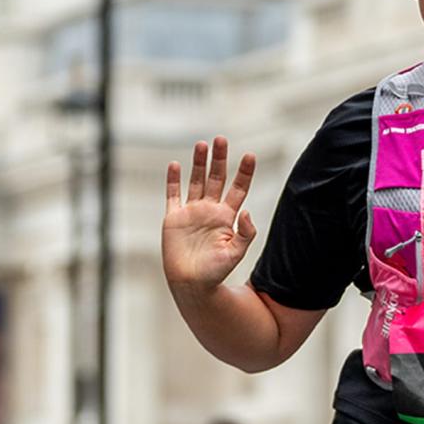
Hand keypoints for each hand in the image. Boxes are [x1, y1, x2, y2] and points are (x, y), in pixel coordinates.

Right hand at [162, 136, 256, 292]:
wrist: (191, 285)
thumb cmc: (215, 273)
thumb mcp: (235, 253)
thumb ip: (245, 233)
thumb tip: (247, 211)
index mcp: (227, 217)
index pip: (238, 189)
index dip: (244, 172)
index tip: (250, 155)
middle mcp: (210, 210)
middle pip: (216, 178)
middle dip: (219, 159)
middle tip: (221, 139)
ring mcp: (191, 212)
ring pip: (196, 181)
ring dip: (198, 163)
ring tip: (202, 144)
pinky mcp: (174, 218)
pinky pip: (173, 195)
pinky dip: (173, 180)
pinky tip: (175, 165)